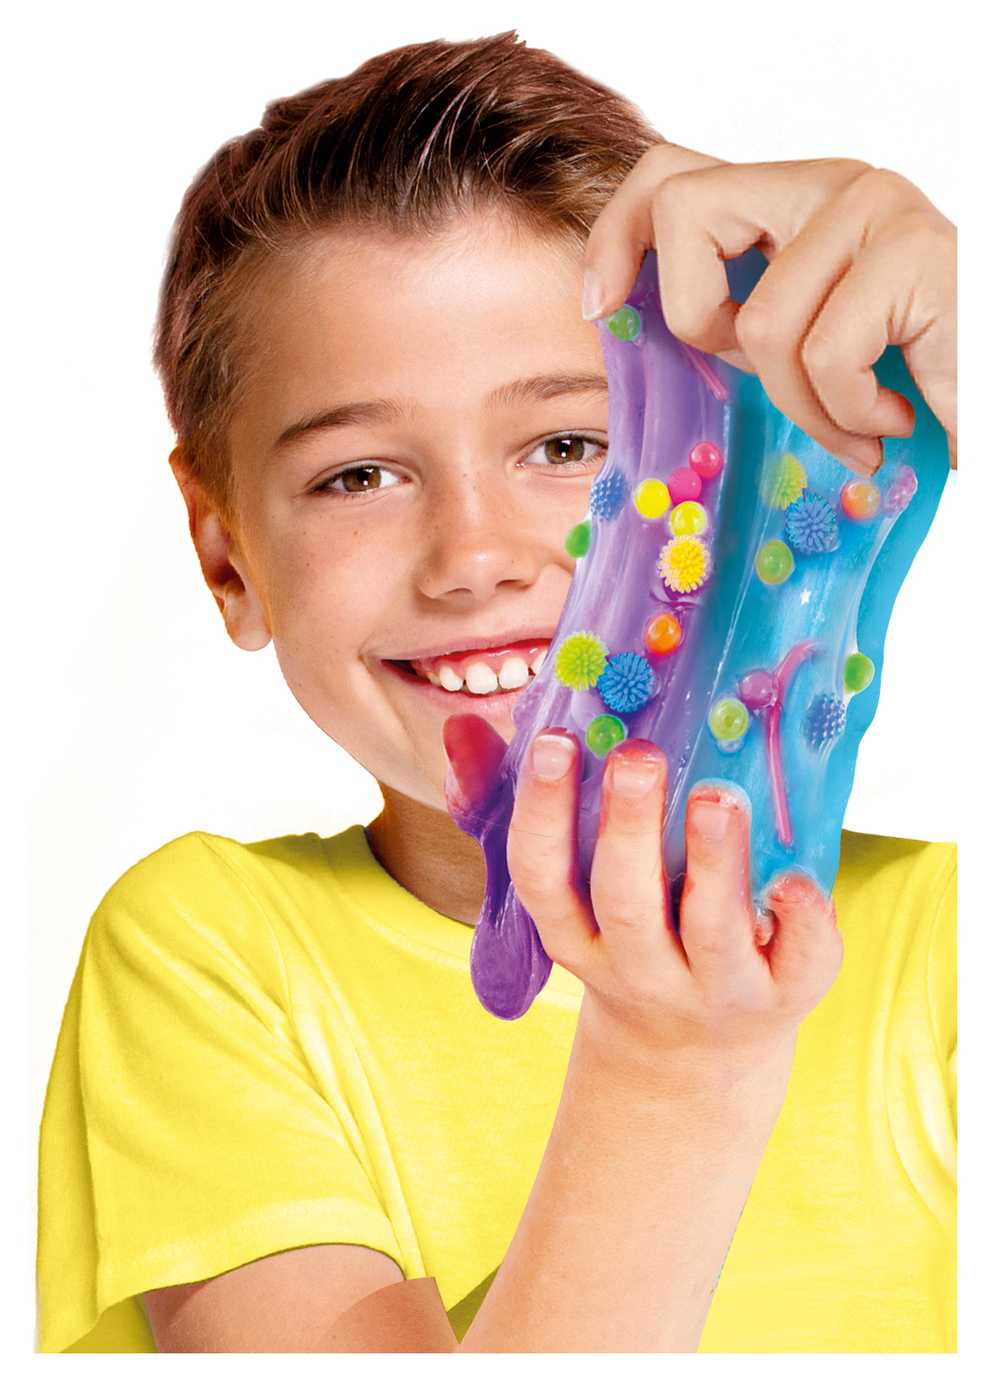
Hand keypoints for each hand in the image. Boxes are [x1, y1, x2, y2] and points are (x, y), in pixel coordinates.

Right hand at [445, 716, 842, 1082]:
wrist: (699, 1051)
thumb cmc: (632, 934)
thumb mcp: (572, 892)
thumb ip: (522, 805)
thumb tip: (461, 729)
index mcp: (578, 936)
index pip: (543, 878)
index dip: (543, 812)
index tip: (555, 741)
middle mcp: (641, 969)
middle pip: (625, 904)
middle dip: (629, 829)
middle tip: (638, 756)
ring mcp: (716, 987)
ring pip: (711, 930)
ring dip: (715, 860)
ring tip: (718, 795)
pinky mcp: (788, 993)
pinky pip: (802, 961)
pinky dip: (804, 920)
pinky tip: (795, 876)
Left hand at [582, 143, 956, 473]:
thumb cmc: (913, 377)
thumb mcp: (811, 345)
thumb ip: (747, 323)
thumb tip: (635, 337)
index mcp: (794, 202)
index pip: (671, 176)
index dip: (616, 237)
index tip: (601, 307)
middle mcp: (830, 184)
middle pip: (684, 210)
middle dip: (704, 324)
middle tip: (767, 376)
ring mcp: (875, 209)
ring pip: (760, 323)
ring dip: (806, 406)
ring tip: (860, 424)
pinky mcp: (917, 252)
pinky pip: (825, 356)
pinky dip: (852, 414)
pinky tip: (897, 417)